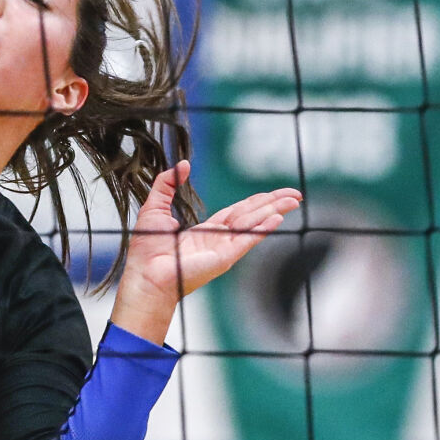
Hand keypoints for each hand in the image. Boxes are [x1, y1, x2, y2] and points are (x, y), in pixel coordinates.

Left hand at [110, 161, 301, 344]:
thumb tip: (182, 164)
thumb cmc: (146, 249)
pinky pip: (247, 240)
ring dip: (274, 211)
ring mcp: (223, 249)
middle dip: (273, 204)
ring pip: (253, 224)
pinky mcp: (223, 257)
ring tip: (294, 201)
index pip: (238, 212)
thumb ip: (168, 184)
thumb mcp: (155, 207)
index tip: (273, 194)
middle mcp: (218, 240)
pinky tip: (277, 219)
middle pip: (252, 216)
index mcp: (206, 232)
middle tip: (295, 195)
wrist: (144, 274)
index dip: (256, 201)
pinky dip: (263, 229)